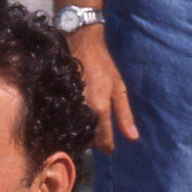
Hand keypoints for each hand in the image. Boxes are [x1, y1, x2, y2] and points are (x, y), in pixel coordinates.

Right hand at [67, 25, 138, 152]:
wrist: (79, 43)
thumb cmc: (102, 65)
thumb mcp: (118, 88)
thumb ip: (124, 115)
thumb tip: (133, 138)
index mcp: (99, 109)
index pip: (103, 141)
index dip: (107, 147)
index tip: (109, 148)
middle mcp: (82, 111)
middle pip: (88, 140)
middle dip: (94, 140)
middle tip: (99, 133)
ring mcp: (68, 108)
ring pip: (76, 132)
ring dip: (82, 133)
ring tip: (88, 125)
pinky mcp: (58, 103)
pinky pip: (65, 122)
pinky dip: (72, 124)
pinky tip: (76, 117)